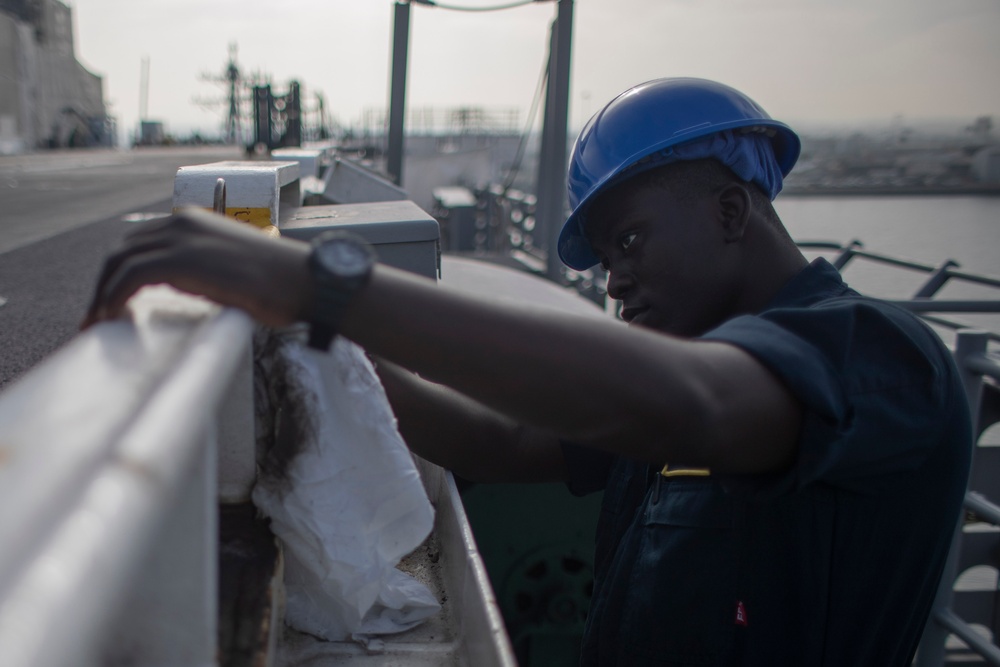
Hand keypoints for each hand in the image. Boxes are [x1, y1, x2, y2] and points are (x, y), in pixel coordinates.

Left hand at [82, 207, 311, 328]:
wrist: (302, 280)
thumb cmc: (280, 282)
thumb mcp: (233, 265)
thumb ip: (204, 268)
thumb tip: (188, 292)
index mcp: (192, 220)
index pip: (139, 243)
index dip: (120, 273)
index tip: (113, 300)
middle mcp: (181, 223)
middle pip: (122, 250)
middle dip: (104, 283)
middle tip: (98, 314)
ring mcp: (180, 239)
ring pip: (118, 262)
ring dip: (101, 293)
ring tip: (97, 321)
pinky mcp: (181, 259)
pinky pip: (129, 277)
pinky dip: (113, 297)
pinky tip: (111, 317)